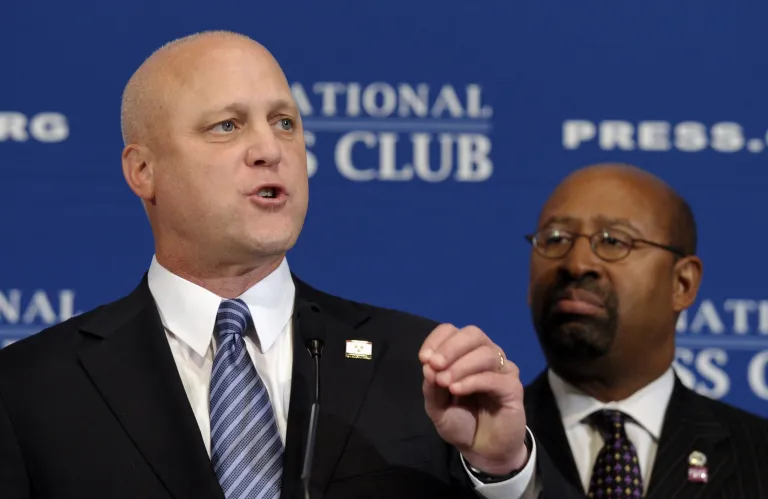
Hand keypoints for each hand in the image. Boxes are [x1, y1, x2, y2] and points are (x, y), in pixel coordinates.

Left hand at [419, 323, 527, 474]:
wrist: (481, 450)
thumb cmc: (460, 423)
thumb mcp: (437, 407)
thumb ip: (431, 387)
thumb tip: (427, 366)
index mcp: (466, 353)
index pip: (452, 331)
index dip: (437, 340)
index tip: (424, 358)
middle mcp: (487, 355)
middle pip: (473, 334)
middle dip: (451, 347)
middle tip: (435, 365)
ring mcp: (503, 370)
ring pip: (486, 353)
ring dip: (461, 365)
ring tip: (445, 383)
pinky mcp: (513, 388)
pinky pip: (494, 378)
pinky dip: (473, 381)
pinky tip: (457, 390)